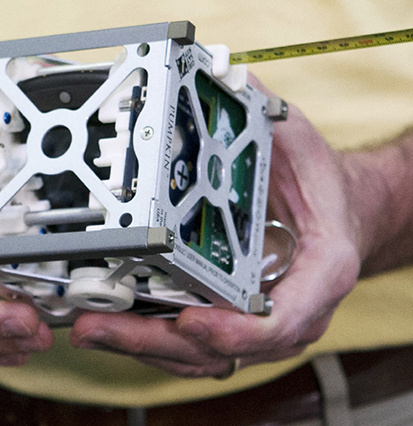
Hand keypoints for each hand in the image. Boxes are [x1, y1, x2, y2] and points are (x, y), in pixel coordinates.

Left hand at [70, 80, 360, 376]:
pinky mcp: (229, 319)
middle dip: (156, 342)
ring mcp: (255, 321)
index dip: (237, 330)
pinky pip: (188, 344)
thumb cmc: (318, 186)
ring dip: (140, 345)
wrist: (336, 213)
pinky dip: (148, 338)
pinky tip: (108, 324)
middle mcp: (286, 308)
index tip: (192, 321)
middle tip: (101, 327)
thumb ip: (262, 113)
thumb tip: (218, 71)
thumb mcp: (298, 141)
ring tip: (90, 327)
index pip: (285, 319)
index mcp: (319, 270)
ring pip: (197, 354)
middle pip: (222, 348)